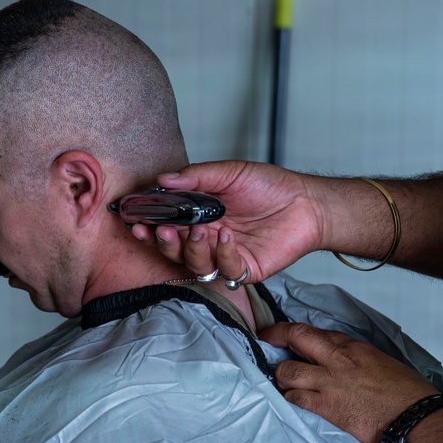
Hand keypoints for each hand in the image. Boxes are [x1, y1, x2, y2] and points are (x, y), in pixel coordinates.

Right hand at [130, 160, 325, 282]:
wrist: (306, 202)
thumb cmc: (270, 186)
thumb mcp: (230, 173)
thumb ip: (197, 177)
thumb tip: (163, 179)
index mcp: (199, 215)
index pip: (166, 223)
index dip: (149, 224)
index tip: (136, 219)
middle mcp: (208, 237)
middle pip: (174, 248)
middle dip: (163, 242)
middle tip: (161, 230)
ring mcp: (225, 255)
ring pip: (195, 264)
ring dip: (192, 249)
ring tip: (200, 230)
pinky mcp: (244, 268)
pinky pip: (225, 270)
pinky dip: (223, 255)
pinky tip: (228, 237)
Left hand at [260, 322, 439, 442]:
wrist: (416, 417)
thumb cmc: (403, 391)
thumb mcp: (376, 359)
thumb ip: (349, 353)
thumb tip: (327, 353)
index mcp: (351, 346)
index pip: (310, 330)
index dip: (286, 331)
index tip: (274, 334)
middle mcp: (337, 360)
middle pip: (295, 340)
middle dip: (275, 342)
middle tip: (267, 349)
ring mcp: (330, 384)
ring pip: (287, 373)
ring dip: (282, 378)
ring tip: (286, 383)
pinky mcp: (328, 409)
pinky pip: (295, 400)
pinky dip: (291, 400)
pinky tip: (296, 402)